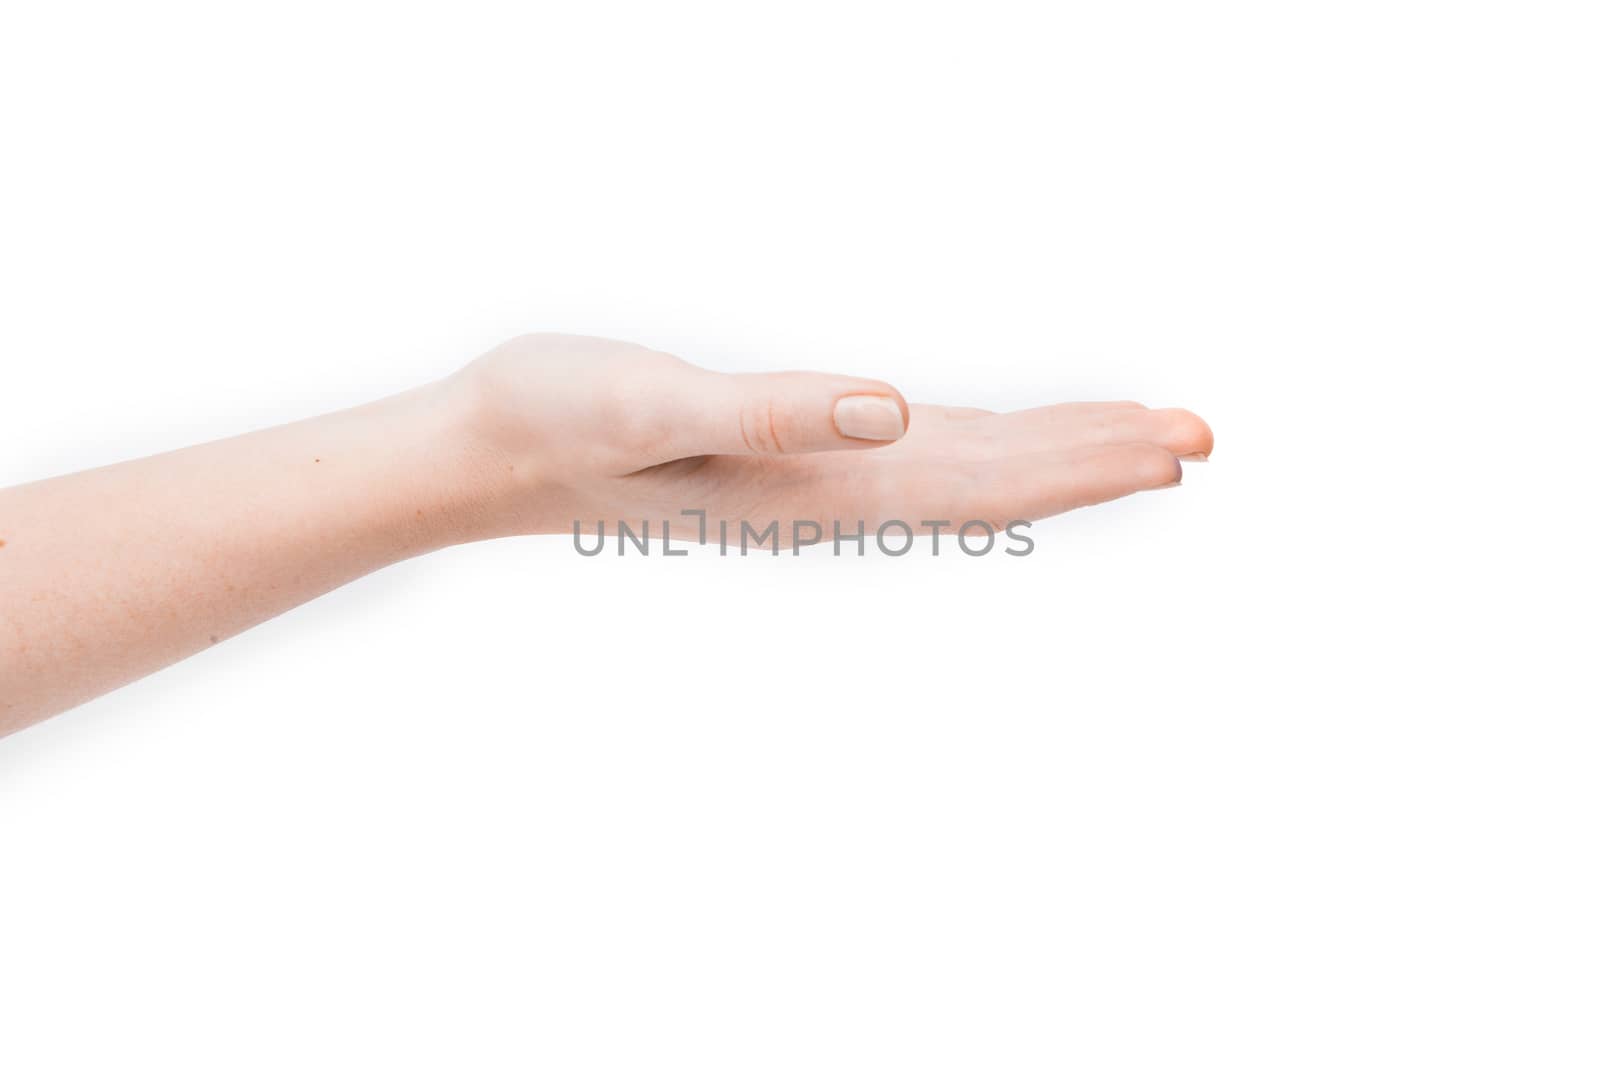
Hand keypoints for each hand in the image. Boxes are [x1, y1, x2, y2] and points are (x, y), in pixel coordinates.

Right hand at [453, 333, 1213, 542]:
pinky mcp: (800, 448)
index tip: (1170, 449)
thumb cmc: (562, 420)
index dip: (1077, 465)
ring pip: (970, 465)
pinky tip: (1022, 432)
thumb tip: (891, 408)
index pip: (978, 483)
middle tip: (1202, 437)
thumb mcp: (654, 406)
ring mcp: (821, 476)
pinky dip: (993, 437)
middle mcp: (836, 493)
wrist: (496, 450)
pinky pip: (923, 446)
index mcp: (818, 490)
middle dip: (1099, 460)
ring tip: (1145, 436)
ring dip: (1059, 450)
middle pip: (997, 480)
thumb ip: (772, 413)